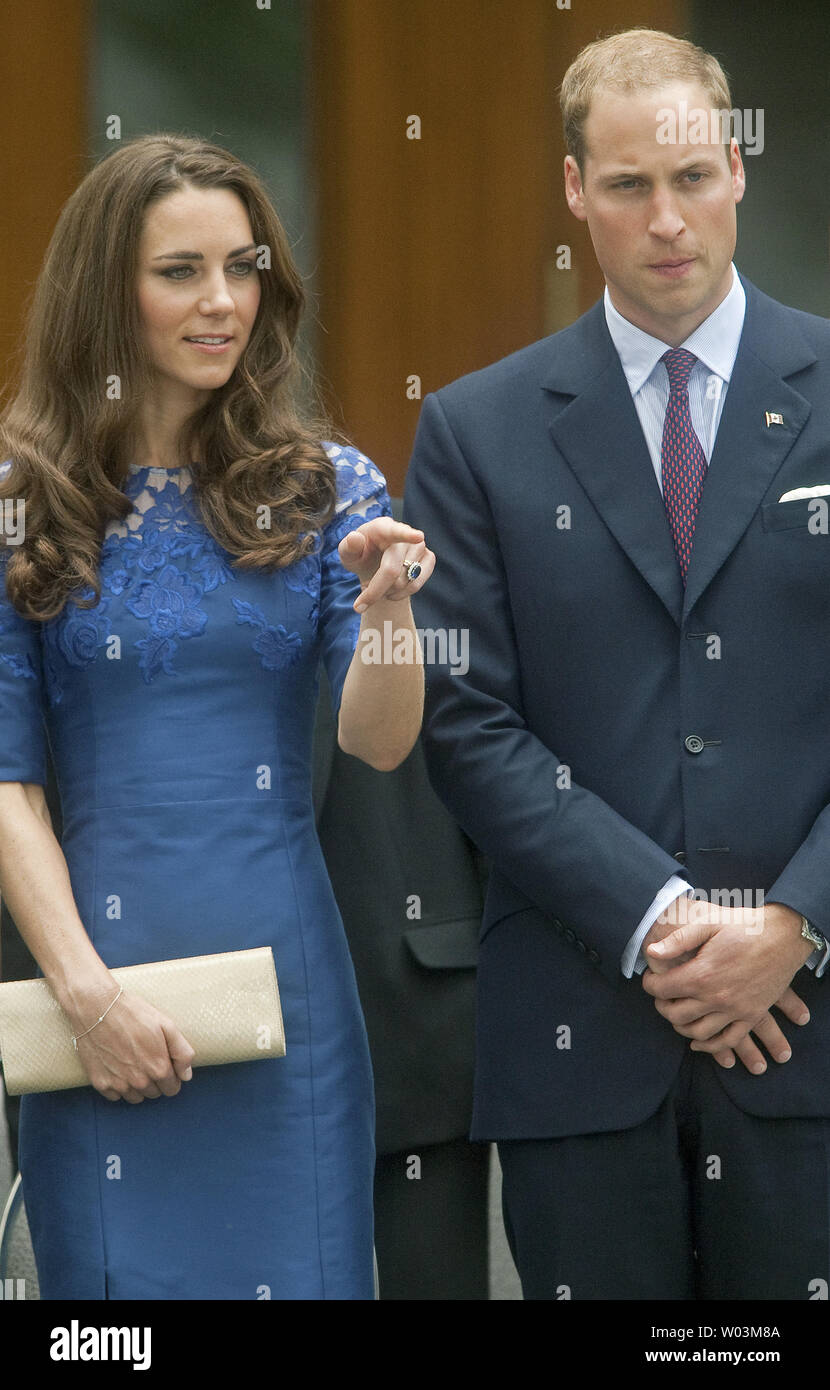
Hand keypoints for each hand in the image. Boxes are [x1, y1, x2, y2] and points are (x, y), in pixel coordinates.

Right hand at [74, 987, 195, 1103]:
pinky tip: (117, 1067)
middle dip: (155, 1080)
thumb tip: (186, 1076)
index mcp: (158, 1068)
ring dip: (137, 1086)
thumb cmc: (133, 1014)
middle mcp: (139, 1081)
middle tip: (146, 1058)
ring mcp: (119, 1084)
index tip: (164, 1063)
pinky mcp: (100, 1083)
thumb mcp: (166, 1026)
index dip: (171, 1077)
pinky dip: (118, 1086)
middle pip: (155, 1093)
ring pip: (136, 1097)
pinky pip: (115, 1096)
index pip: (172, 1089)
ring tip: (132, 1063)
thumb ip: (182, 1053)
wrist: (96, 1008)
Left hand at [337, 517, 434, 611]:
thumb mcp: (348, 553)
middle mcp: (405, 532)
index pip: (395, 532)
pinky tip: (391, 590)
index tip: (418, 537)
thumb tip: (355, 538)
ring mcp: (419, 545)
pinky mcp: (429, 558)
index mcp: (383, 527)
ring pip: (403, 581)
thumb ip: (348, 547)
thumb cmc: (360, 556)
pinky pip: (415, 585)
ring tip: (377, 585)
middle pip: (392, 570)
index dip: (407, 535)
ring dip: (386, 592)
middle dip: (375, 591)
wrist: (374, 563)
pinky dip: (399, 594)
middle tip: (359, 604)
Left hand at [642, 899, 811, 1071]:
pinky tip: (698, 1042)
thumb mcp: (709, 923)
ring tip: (676, 1013)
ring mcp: (735, 1010)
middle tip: (661, 995)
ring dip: (680, 1027)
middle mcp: (716, 997)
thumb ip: (678, 939)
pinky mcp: (751, 1015)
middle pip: (675, 1014)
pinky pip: (727, 1040)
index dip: (649, 984)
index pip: (662, 989)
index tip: (650, 978)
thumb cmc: (744, 926)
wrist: (784, 936)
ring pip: (697, 1032)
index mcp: (702, 974)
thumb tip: (651, 952)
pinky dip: (710, 1046)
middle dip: (661, 1006)